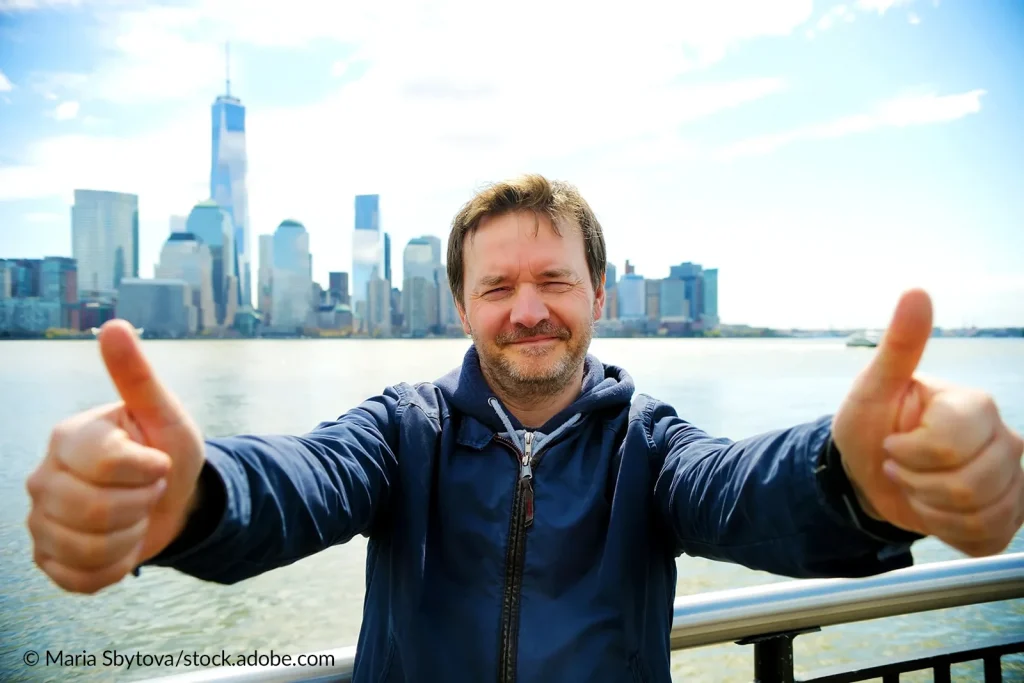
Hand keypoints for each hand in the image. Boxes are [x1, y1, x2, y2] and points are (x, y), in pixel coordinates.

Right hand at [25, 319, 205, 592]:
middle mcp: (43, 478)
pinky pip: (82, 578)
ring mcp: (40, 521)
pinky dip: (116, 567)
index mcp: (68, 437)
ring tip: (136, 514)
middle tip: (148, 489)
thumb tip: (113, 325)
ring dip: (131, 536)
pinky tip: (122, 543)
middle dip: (141, 503)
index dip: (149, 470)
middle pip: (94, 511)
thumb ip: (137, 376)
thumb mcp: (164, 413)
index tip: (158, 462)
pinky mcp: (48, 558)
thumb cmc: (166, 450)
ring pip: (88, 548)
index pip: (107, 465)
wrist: (170, 499)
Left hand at [832, 289, 1023, 556]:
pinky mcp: (1008, 516)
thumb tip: (916, 292)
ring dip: (930, 509)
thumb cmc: (872, 426)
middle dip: (918, 483)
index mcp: (975, 405)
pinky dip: (948, 531)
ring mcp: (1012, 480)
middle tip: (898, 468)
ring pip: (982, 513)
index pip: (953, 443)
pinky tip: (932, 511)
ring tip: (913, 488)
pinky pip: (987, 538)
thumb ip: (900, 345)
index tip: (891, 443)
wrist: (868, 475)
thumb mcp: (873, 387)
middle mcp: (1005, 439)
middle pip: (971, 483)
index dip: (910, 452)